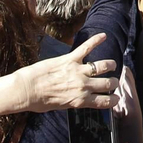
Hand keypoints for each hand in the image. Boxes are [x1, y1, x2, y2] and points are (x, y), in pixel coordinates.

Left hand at [2, 33, 119, 113]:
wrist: (26, 90)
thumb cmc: (39, 101)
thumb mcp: (60, 106)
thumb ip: (74, 101)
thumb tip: (80, 98)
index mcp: (80, 100)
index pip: (104, 101)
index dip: (113, 100)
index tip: (116, 98)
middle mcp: (83, 86)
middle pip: (107, 83)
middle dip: (113, 82)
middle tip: (113, 81)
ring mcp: (77, 71)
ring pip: (102, 66)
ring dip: (109, 65)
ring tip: (111, 65)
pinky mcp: (69, 59)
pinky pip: (86, 48)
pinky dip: (96, 40)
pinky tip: (103, 35)